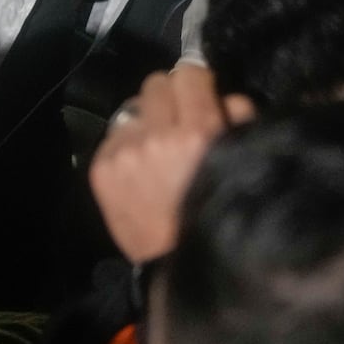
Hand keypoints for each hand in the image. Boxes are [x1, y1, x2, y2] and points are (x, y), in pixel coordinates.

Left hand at [87, 65, 256, 262]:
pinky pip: (114, 136)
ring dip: (148, 121)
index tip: (201, 93)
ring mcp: (124, 152)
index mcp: (199, 133)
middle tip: (180, 120)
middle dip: (171, 97)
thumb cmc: (222, 218)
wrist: (180, 268)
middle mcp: (156, 136)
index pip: (189, 75)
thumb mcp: (243, 164)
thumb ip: (238, 122)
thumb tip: (224, 96)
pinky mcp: (100, 168)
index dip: (197, 81)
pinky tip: (141, 170)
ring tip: (160, 150)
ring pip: (133, 109)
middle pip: (155, 84)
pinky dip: (128, 145)